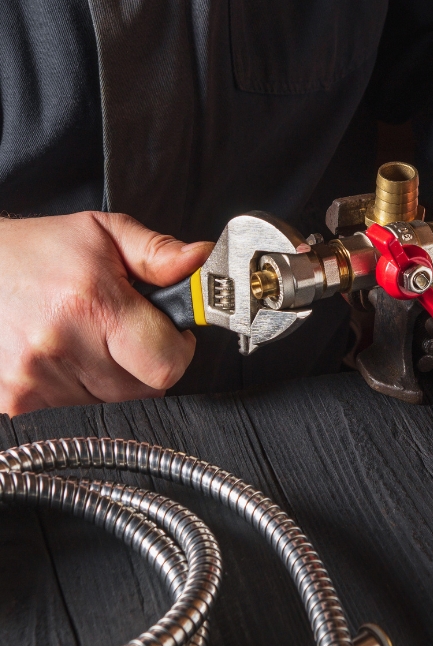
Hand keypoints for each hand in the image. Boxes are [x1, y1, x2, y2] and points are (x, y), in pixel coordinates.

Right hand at [0, 212, 212, 414]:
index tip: (172, 334)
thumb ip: (158, 252)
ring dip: (112, 377)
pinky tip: (64, 357)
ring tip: (87, 338)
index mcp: (92, 304)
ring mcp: (33, 381)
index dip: (179, 349)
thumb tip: (201, 260)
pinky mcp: (14, 403)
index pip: (167, 364)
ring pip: (111, 402)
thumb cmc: (37, 250)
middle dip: (147, 361)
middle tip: (125, 330)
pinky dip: (78, 391)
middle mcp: (60, 346)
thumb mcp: (103, 233)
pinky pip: (74, 413)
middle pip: (144, 388)